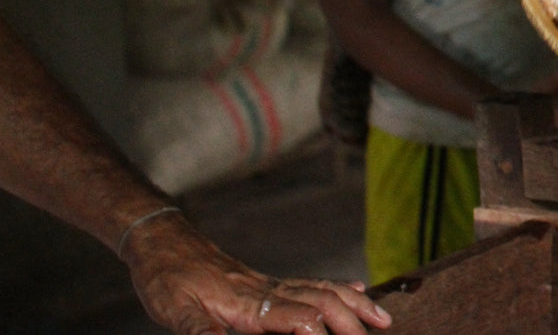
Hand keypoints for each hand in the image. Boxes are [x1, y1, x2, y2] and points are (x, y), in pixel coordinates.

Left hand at [123, 211, 390, 334]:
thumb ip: (200, 331)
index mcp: (249, 304)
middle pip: (322, 303)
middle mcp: (268, 292)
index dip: (322, 333)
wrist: (163, 244)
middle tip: (381, 331)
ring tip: (383, 318)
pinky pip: (310, 284)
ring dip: (356, 304)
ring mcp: (270, 285)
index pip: (298, 319)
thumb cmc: (166, 280)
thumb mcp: (175, 312)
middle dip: (353, 319)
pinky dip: (338, 288)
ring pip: (323, 291)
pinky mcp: (266, 283)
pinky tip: (355, 290)